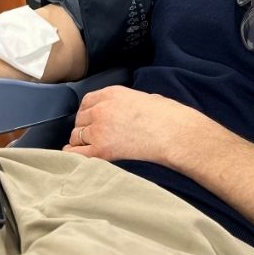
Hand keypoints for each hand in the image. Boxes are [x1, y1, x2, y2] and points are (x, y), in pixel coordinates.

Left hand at [63, 85, 203, 165]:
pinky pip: (76, 154)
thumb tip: (126, 113)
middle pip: (79, 120)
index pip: (87, 102)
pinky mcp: (101, 150)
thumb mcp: (147, 99)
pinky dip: (76, 157)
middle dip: (85, 129)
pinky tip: (80, 160)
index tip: (92, 122)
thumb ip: (128, 103)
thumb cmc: (170, 118)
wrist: (178, 135)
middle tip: (95, 139)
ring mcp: (99, 130)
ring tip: (93, 151)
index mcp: (113, 93)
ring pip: (76, 137)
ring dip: (82, 143)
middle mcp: (101, 109)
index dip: (88, 114)